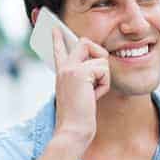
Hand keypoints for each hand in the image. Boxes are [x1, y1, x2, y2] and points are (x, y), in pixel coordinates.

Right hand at [51, 26, 109, 151]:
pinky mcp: (79, 72)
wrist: (72, 131)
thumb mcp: (81, 95)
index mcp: (62, 73)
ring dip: (103, 78)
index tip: (55, 28)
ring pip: (100, 58)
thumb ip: (85, 79)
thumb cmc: (79, 119)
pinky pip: (104, 69)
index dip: (58, 38)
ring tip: (92, 94)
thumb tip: (98, 66)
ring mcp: (70, 68)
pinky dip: (104, 85)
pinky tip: (93, 97)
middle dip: (99, 57)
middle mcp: (64, 68)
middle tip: (95, 80)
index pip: (60, 50)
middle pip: (86, 42)